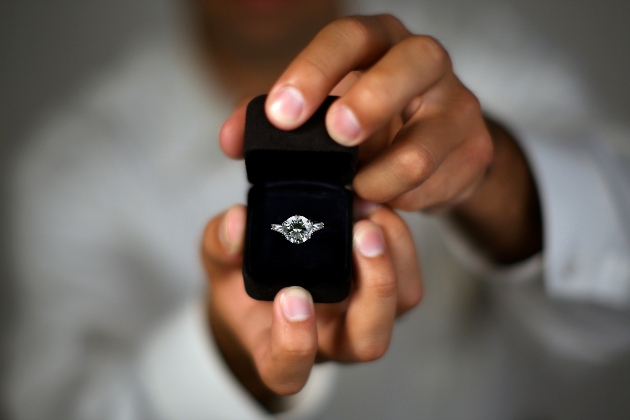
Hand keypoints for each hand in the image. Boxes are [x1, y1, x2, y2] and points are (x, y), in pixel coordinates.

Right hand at [202, 203, 420, 407]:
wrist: (268, 281)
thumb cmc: (243, 283)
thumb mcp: (219, 263)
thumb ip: (221, 245)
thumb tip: (237, 224)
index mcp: (277, 348)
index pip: (288, 369)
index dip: (294, 344)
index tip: (289, 295)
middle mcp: (328, 341)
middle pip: (367, 342)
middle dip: (374, 288)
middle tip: (361, 234)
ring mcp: (359, 318)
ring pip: (399, 308)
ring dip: (395, 259)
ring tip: (371, 213)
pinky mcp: (382, 292)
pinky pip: (408, 278)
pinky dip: (400, 241)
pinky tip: (375, 208)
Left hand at [220, 14, 491, 211]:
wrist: (436, 142)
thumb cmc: (368, 118)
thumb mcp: (322, 110)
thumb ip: (277, 120)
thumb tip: (231, 140)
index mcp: (379, 42)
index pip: (350, 38)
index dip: (314, 72)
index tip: (281, 116)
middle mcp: (424, 62)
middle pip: (410, 66)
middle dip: (369, 104)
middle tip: (337, 138)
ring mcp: (457, 105)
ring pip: (424, 144)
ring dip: (379, 178)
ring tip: (353, 191)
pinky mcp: (475, 148)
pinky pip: (436, 184)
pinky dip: (403, 199)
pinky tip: (383, 200)